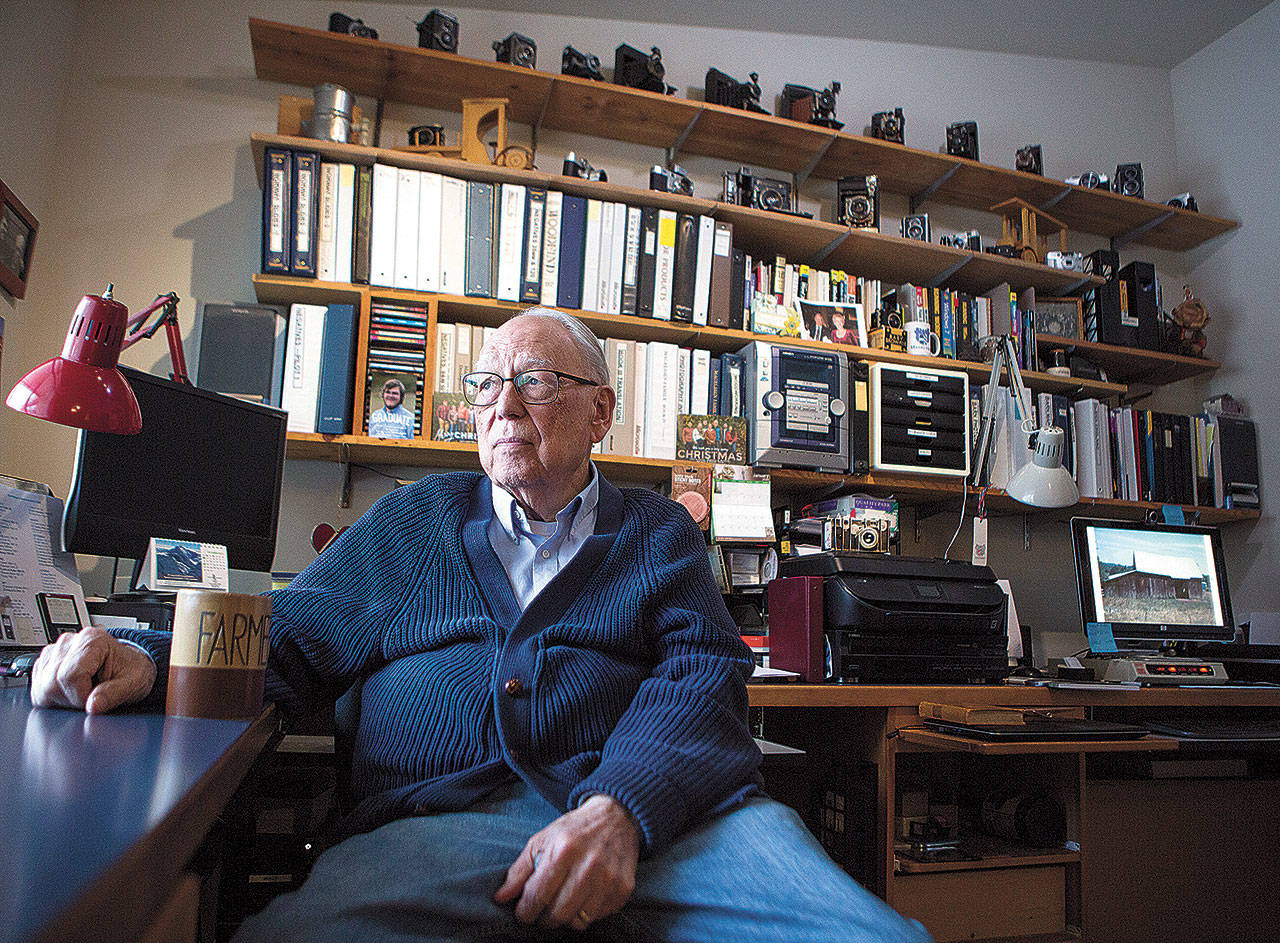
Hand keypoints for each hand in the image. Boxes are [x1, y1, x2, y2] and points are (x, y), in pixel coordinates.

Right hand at [30, 627, 156, 713]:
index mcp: (92, 641)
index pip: (69, 676)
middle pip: (52, 683)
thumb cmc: (132, 670)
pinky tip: (72, 692)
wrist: (129, 664)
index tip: (95, 699)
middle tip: (91, 697)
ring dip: (61, 699)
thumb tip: (92, 706)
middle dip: (71, 699)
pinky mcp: (44, 665)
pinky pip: (37, 689)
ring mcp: (54, 652)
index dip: (80, 696)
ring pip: (42, 687)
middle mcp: (69, 642)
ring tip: (83, 692)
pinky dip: (53, 697)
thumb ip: (114, 694)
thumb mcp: (134, 683)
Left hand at [494, 794, 640, 930]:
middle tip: (540, 912)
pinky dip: (585, 913)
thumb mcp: (542, 840)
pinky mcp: (623, 889)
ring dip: (564, 918)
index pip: (537, 896)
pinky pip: (597, 917)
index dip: (525, 911)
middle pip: (557, 914)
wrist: (617, 816)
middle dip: (543, 919)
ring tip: (561, 905)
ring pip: (577, 921)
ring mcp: (609, 879)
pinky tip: (582, 898)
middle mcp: (589, 866)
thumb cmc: (574, 829)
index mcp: (564, 851)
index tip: (522, 913)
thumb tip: (501, 898)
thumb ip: (519, 870)